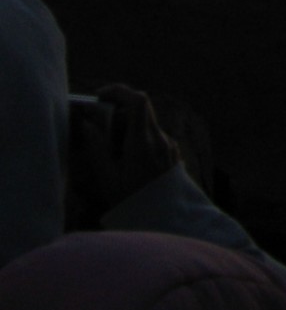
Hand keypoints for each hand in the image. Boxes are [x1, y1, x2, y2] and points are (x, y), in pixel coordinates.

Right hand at [67, 84, 182, 220]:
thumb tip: (87, 124)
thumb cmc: (133, 202)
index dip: (119, 91)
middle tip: (99, 124)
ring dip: (127, 126)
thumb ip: (97, 148)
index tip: (100, 97)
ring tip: (111, 149)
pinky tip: (126, 159)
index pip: (138, 100)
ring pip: (147, 122)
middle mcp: (160, 139)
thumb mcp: (108, 179)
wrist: (166, 218)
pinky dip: (138, 137)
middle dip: (118, 108)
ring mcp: (169, 145)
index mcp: (142, 143)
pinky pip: (153, 135)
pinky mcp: (172, 152)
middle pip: (142, 107)